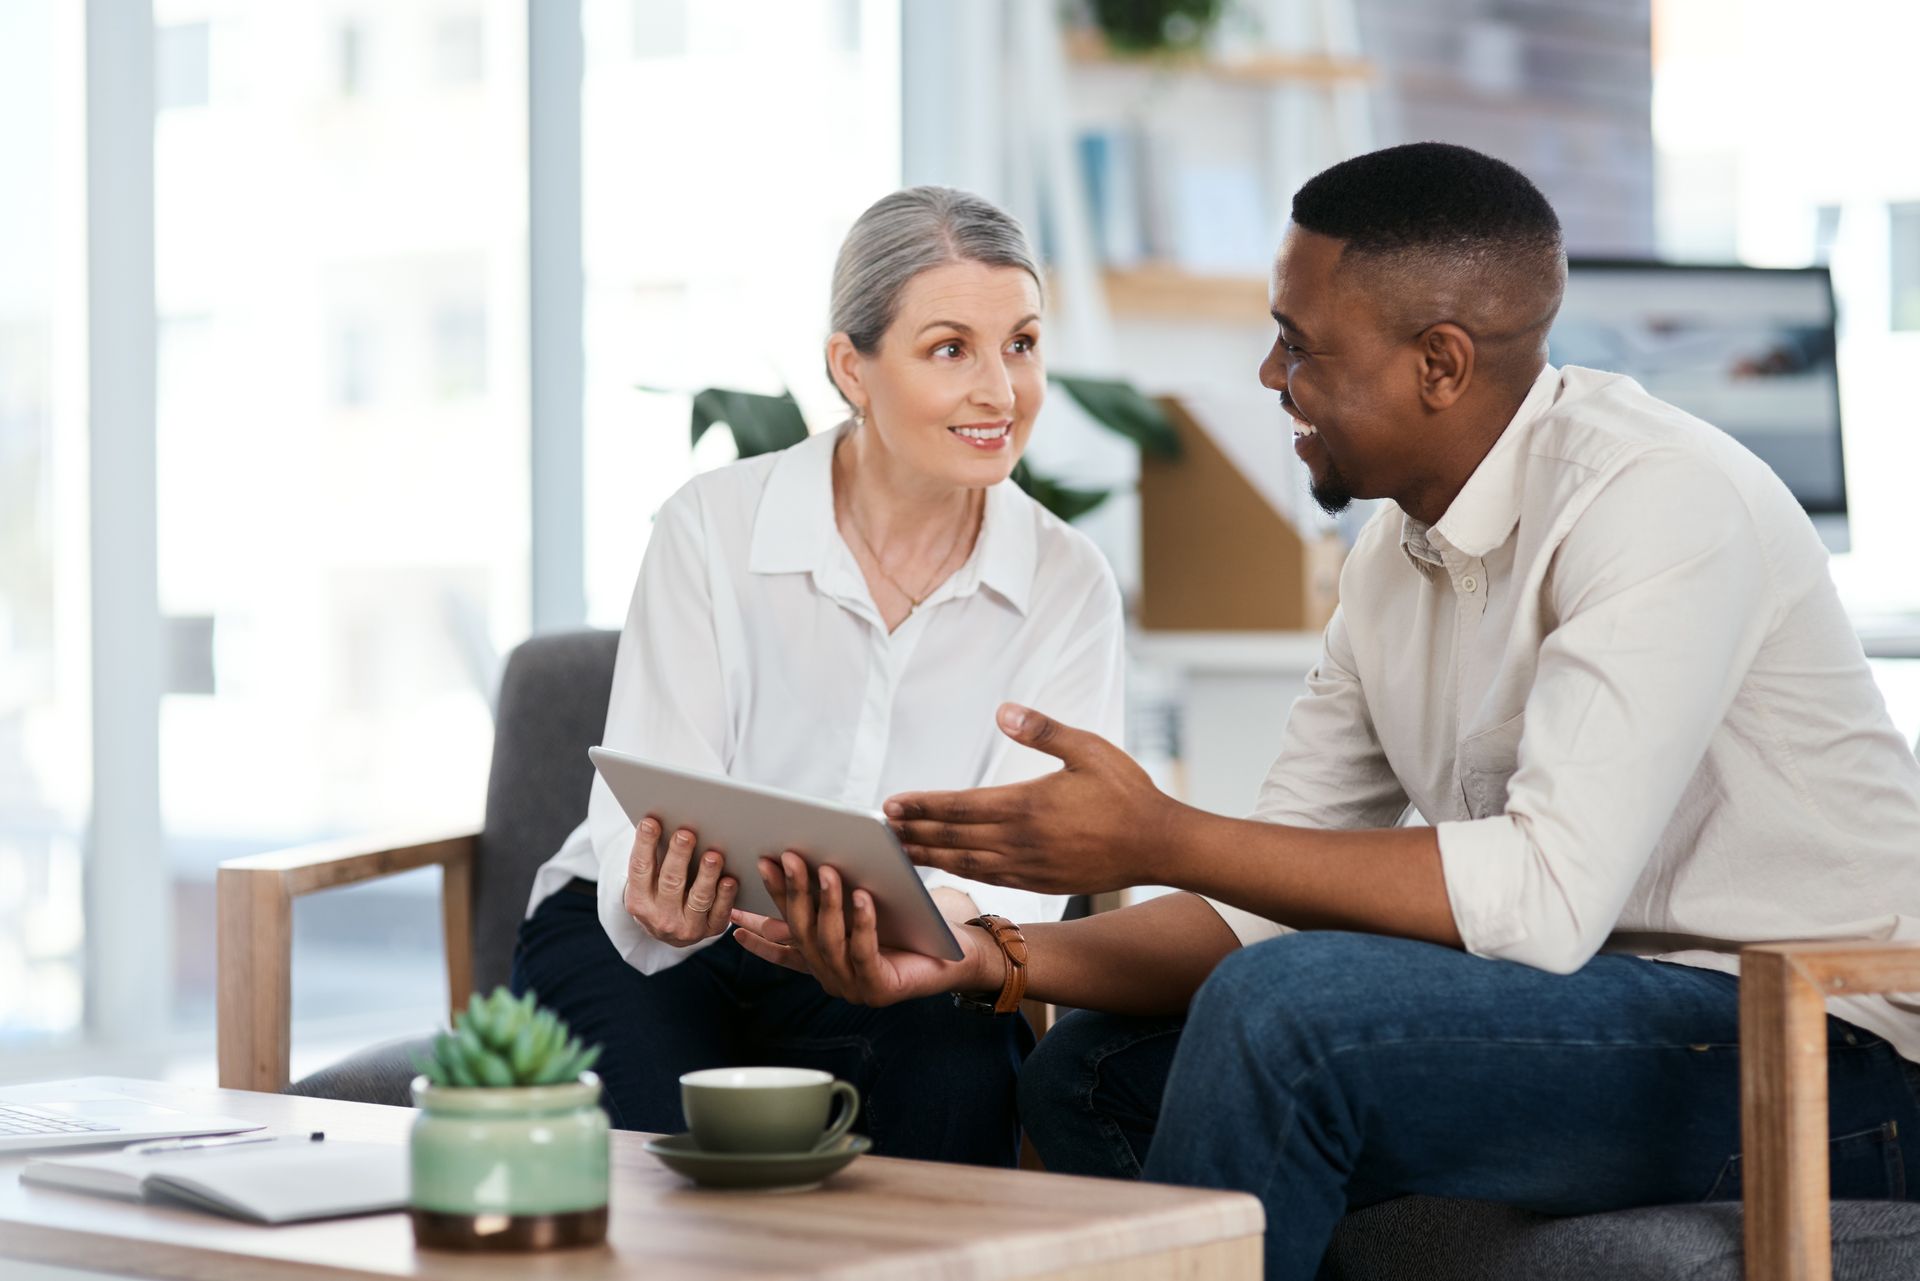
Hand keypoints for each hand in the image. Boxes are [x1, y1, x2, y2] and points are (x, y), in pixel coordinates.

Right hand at [621, 817, 738, 946]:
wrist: (671, 934)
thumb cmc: (660, 894)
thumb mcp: (648, 882)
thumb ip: (655, 857)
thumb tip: (663, 818)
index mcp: (639, 900)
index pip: (640, 868)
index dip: (645, 844)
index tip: (650, 822)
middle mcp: (660, 917)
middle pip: (671, 882)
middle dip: (679, 856)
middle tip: (686, 834)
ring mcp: (686, 927)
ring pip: (698, 899)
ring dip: (706, 876)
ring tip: (713, 855)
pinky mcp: (710, 930)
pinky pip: (720, 913)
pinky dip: (726, 896)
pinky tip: (730, 880)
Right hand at [730, 852, 998, 1006]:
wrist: (958, 956)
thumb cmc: (912, 928)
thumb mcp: (863, 910)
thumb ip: (830, 900)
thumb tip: (799, 871)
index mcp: (825, 962)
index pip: (783, 946)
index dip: (756, 931)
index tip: (731, 913)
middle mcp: (833, 978)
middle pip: (802, 932)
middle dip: (792, 893)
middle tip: (787, 858)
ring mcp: (854, 987)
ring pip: (829, 942)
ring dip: (825, 902)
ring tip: (827, 870)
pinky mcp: (880, 989)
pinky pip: (864, 952)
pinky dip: (860, 922)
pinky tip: (860, 897)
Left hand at [885, 703, 1181, 894]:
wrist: (1159, 845)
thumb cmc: (1127, 792)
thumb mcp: (1088, 748)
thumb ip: (1043, 730)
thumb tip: (1004, 711)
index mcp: (1027, 805)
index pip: (959, 806)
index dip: (922, 806)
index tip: (891, 804)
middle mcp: (1021, 841)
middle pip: (953, 839)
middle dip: (913, 834)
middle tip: (878, 832)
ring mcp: (1029, 867)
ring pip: (966, 864)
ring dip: (929, 857)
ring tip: (898, 853)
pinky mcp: (1040, 883)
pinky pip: (990, 879)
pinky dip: (961, 874)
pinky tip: (947, 868)